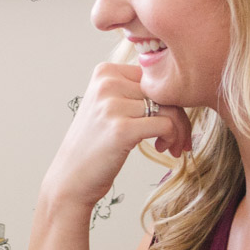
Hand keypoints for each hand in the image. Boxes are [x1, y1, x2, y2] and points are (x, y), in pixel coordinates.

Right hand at [41, 63, 191, 211]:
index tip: (171, 120)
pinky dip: (173, 138)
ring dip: (179, 130)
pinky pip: (166, 125)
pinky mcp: (122, 129)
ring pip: (170, 108)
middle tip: (179, 138)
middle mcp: (106, 83)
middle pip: (164, 91)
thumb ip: (134, 91)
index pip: (154, 75)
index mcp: (105, 72)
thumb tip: (178, 87)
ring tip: (171, 146)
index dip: (170, 98)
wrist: (70, 178)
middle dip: (179, 116)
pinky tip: (162, 148)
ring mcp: (112, 105)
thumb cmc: (95, 145)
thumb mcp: (109, 106)